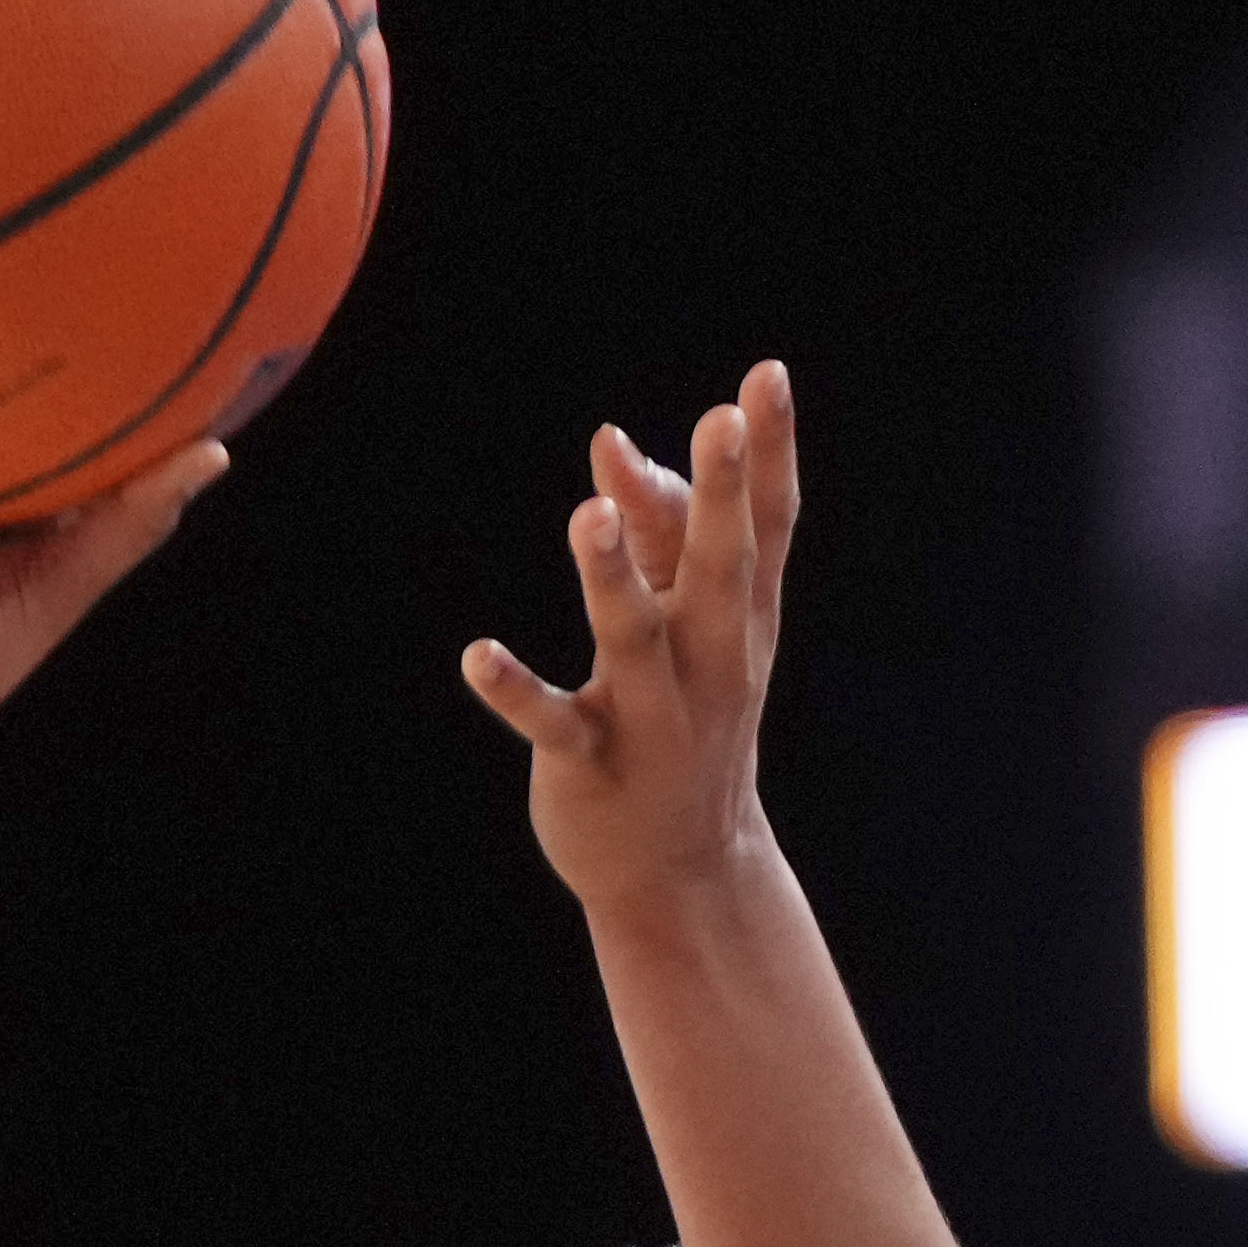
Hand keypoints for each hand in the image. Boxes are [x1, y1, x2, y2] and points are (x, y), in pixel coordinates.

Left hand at [465, 361, 796, 908]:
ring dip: (610, 578)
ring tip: (588, 513)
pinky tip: (477, 655)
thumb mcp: (687, 629)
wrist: (683, 869)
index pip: (767, 527)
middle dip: (719, 495)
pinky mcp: (592, 763)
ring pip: (633, 639)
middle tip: (722, 419)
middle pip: (718, 569)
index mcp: (740, 623)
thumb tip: (613, 445)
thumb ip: (652, 533)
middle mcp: (709, 663)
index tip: (767, 376)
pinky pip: (555, 723)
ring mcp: (654, 716)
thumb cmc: (684, 721)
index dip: (770, 452)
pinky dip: (517, 690)